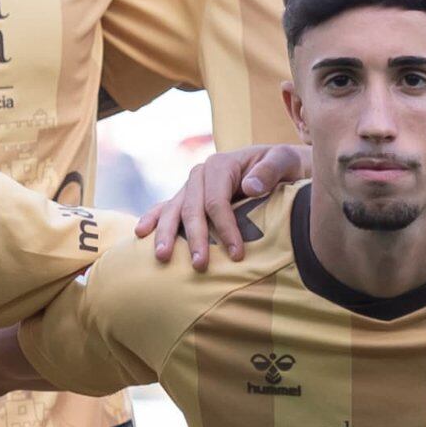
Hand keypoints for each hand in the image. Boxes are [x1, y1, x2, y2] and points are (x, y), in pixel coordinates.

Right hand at [142, 142, 304, 265]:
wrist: (279, 164)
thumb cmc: (284, 165)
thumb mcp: (284, 160)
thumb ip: (270, 171)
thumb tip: (249, 186)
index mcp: (221, 165)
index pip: (217, 201)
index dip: (225, 228)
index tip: (237, 255)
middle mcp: (200, 174)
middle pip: (191, 209)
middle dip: (194, 238)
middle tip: (199, 266)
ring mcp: (191, 186)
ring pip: (173, 210)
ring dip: (166, 234)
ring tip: (162, 257)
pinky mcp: (188, 197)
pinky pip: (166, 207)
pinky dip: (153, 218)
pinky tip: (141, 233)